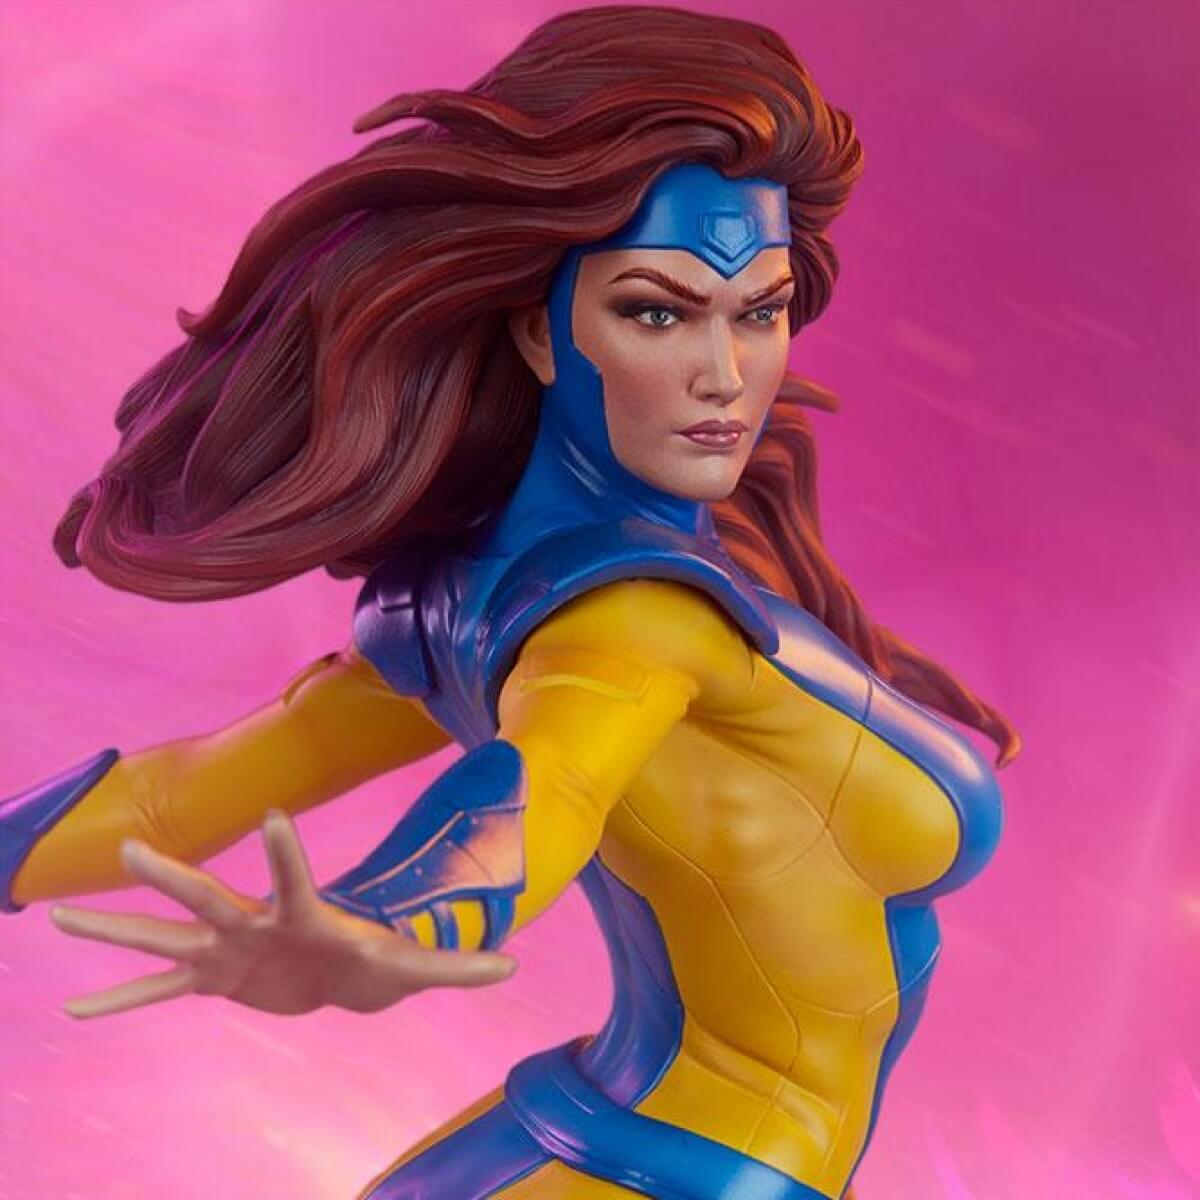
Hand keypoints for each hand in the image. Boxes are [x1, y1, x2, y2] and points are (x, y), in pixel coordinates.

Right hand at [48, 810, 517, 1019]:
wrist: (334, 970)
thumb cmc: (372, 956)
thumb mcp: (414, 967)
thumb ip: (460, 967)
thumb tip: (515, 967)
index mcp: (306, 913)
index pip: (296, 877)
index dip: (287, 852)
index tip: (273, 815)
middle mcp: (255, 923)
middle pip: (209, 896)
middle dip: (174, 876)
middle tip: (130, 845)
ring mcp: (226, 949)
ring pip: (164, 936)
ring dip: (115, 931)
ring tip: (55, 921)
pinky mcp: (213, 979)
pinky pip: (158, 991)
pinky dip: (119, 1003)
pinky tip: (73, 1013)